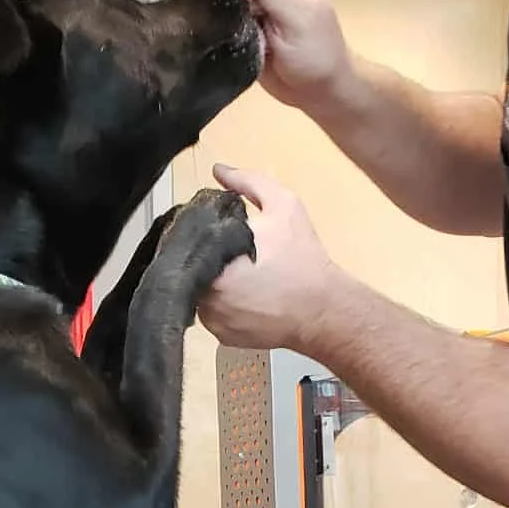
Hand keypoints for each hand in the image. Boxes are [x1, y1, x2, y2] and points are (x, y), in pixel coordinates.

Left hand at [197, 166, 339, 352]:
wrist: (322, 309)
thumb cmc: (302, 259)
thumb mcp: (282, 206)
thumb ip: (248, 183)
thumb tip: (219, 170)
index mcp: (211, 264)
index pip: (186, 242)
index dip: (199, 231)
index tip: (215, 228)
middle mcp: (204, 296)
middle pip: (190, 267)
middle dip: (206, 256)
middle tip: (231, 250)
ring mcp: (212, 321)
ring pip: (200, 292)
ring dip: (212, 280)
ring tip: (239, 272)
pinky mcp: (223, 337)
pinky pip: (213, 315)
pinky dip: (224, 303)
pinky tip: (244, 294)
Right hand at [220, 0, 352, 115]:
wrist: (320, 90)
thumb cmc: (317, 53)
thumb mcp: (297, 17)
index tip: (255, 14)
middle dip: (234, 7)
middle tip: (254, 31)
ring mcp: (254, 5)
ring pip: (224, 5)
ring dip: (230, 24)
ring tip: (249, 42)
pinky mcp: (245, 28)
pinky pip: (224, 26)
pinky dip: (228, 36)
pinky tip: (240, 48)